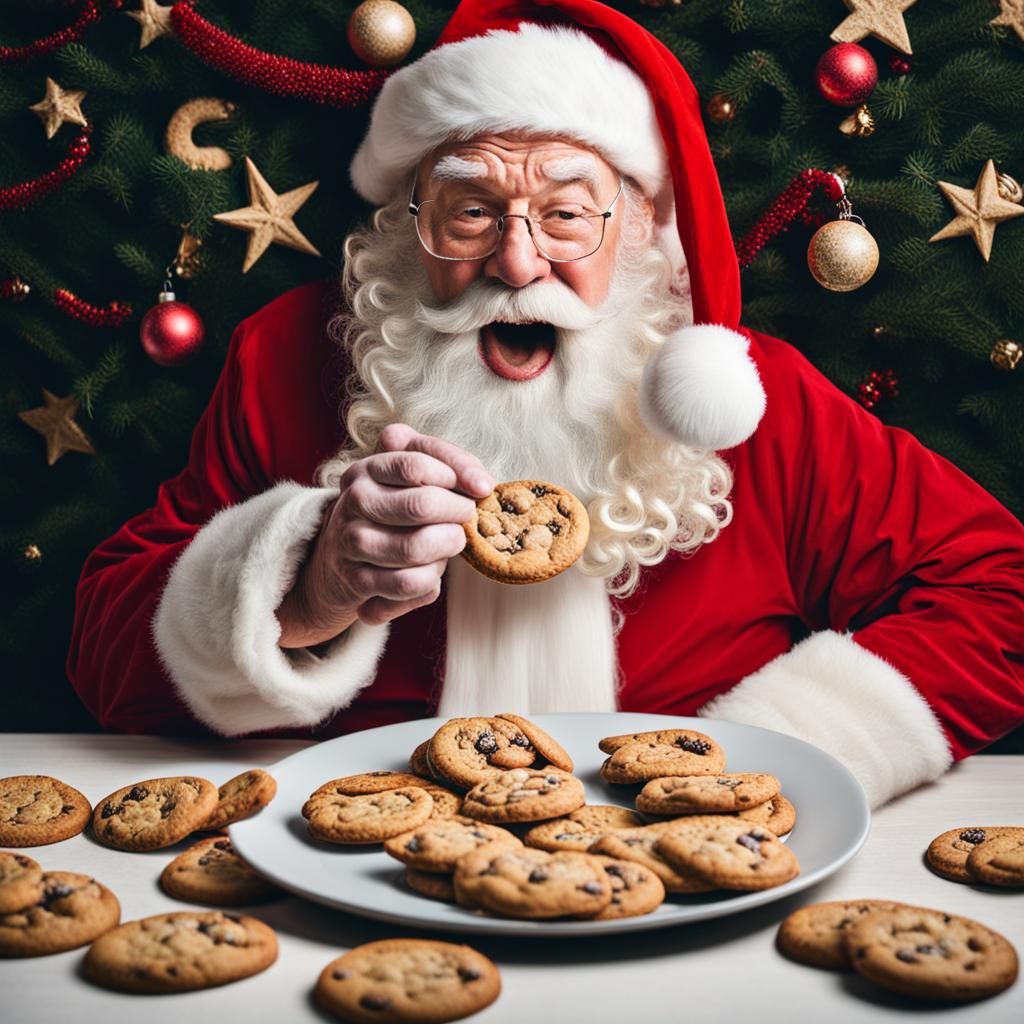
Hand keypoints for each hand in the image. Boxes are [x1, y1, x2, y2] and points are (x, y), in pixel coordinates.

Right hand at [276, 424, 494, 645]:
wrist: (339, 562)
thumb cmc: (391, 513)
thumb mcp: (409, 479)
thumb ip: (447, 464)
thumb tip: (482, 483)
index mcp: (366, 470)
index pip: (415, 464)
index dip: (458, 474)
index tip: (481, 487)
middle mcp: (354, 502)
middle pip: (420, 505)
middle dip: (458, 512)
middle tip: (466, 517)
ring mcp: (351, 542)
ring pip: (416, 548)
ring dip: (445, 548)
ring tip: (449, 543)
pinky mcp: (356, 580)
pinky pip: (409, 583)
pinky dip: (431, 580)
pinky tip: (431, 572)